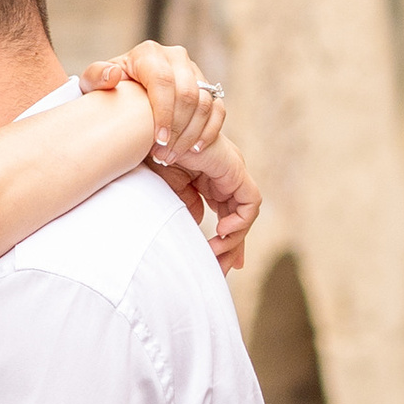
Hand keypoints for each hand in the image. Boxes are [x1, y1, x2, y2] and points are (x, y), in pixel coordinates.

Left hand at [80, 37, 227, 157]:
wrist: (126, 93)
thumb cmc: (108, 91)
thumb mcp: (93, 85)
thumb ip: (96, 78)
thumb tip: (113, 75)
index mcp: (150, 53)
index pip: (163, 82)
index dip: (164, 114)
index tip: (157, 142)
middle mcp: (176, 57)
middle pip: (188, 94)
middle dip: (177, 129)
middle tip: (162, 155)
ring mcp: (195, 72)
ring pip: (205, 104)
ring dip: (190, 135)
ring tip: (170, 156)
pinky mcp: (208, 88)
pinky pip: (218, 110)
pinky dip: (208, 131)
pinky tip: (195, 149)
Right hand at [153, 124, 259, 277]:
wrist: (153, 133)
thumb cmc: (156, 153)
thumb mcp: (172, 186)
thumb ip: (188, 203)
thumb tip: (199, 222)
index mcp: (211, 177)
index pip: (227, 213)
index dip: (227, 239)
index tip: (220, 263)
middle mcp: (226, 174)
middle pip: (239, 217)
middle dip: (233, 246)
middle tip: (222, 270)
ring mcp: (233, 171)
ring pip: (246, 213)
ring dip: (235, 238)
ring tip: (215, 252)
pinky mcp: (236, 170)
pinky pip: (251, 203)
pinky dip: (241, 221)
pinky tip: (222, 232)